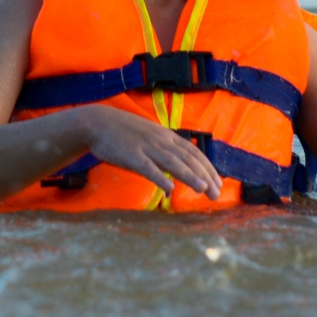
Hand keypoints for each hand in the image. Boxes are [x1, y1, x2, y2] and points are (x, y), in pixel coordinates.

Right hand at [78, 107, 222, 198]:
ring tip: (204, 189)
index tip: (218, 182)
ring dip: (190, 176)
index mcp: (166, 136)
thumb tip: (178, 167)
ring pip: (173, 163)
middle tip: (217, 194)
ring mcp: (146, 147)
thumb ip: (164, 149)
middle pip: (188, 159)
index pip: (193, 152)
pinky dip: (160, 178)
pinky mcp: (131, 156)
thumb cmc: (124, 132)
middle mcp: (161, 141)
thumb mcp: (150, 136)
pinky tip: (170, 190)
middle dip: (205, 175)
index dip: (208, 167)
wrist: (98, 122)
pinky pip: (148, 168)